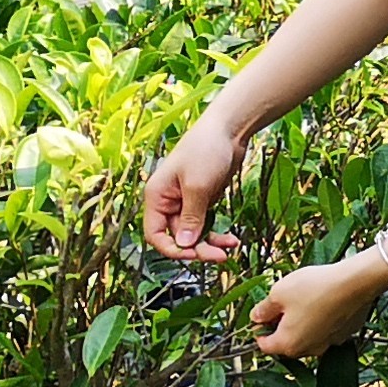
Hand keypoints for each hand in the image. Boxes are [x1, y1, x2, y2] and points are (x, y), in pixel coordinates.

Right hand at [144, 115, 249, 260]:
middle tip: (220, 256)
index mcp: (157, 197)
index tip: (193, 255)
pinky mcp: (202, 200)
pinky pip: (206, 224)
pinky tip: (232, 240)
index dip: (172, 249)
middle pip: (177, 237)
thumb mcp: (198, 186)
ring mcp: (186, 202)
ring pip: (193, 234)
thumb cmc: (206, 150)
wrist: (229, 130)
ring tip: (230, 248)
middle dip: (197, 249)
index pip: (155, 234)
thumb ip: (191, 217)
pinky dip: (217, 234)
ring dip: (210, 244)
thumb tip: (184, 245)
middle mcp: (168, 202)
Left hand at [253, 253, 383, 360]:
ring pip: (308, 337)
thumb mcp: (278, 292)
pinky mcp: (345, 334)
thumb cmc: (313, 287)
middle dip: (282, 326)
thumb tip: (256, 316)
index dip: (259, 329)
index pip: (264, 345)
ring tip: (306, 300)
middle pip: (287, 343)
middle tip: (284, 303)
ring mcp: (329, 344)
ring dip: (303, 324)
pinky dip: (322, 321)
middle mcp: (308, 350)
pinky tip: (325, 302)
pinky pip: (326, 331)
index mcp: (287, 344)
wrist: (355, 282)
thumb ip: (263, 308)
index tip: (263, 313)